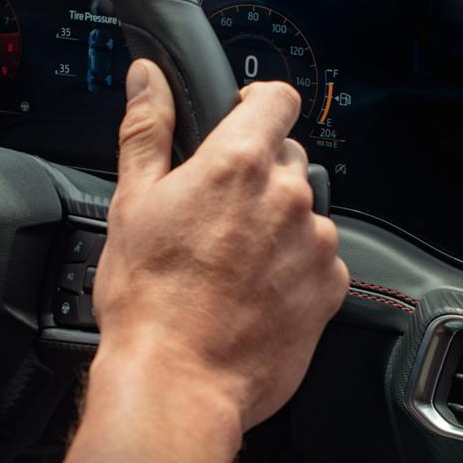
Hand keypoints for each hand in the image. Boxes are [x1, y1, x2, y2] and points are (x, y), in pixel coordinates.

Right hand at [90, 59, 348, 432]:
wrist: (178, 383)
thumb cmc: (148, 301)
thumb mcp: (132, 203)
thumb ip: (146, 130)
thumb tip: (147, 80)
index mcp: (238, 163)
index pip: (276, 98)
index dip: (256, 104)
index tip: (240, 121)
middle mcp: (288, 195)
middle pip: (287, 158)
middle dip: (257, 176)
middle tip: (216, 218)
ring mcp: (316, 242)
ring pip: (304, 212)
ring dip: (278, 226)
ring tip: (232, 265)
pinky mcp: (331, 288)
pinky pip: (319, 260)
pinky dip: (295, 269)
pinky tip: (255, 293)